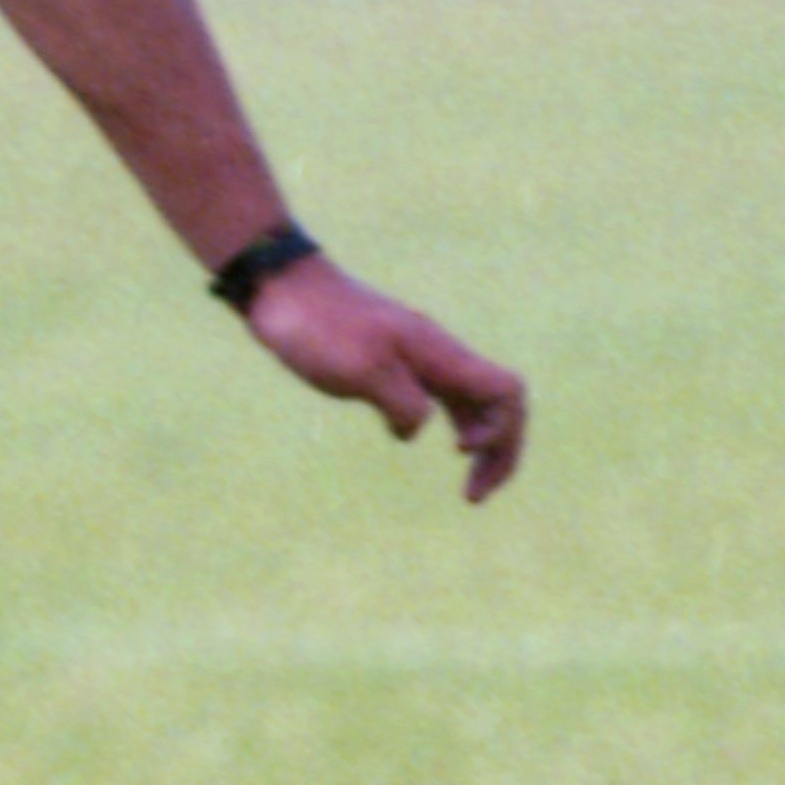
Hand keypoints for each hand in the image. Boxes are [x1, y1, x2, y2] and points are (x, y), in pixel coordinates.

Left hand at [239, 257, 528, 503]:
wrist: (278, 287)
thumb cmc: (316, 325)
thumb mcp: (361, 369)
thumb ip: (403, 402)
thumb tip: (416, 431)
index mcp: (439, 353)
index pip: (506, 392)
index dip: (500, 430)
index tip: (458, 450)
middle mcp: (438, 354)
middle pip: (499, 404)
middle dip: (500, 452)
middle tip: (474, 497)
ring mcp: (416, 356)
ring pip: (471, 403)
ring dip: (478, 444)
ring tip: (467, 488)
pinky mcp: (390, 360)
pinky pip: (437, 394)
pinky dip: (441, 423)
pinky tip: (405, 435)